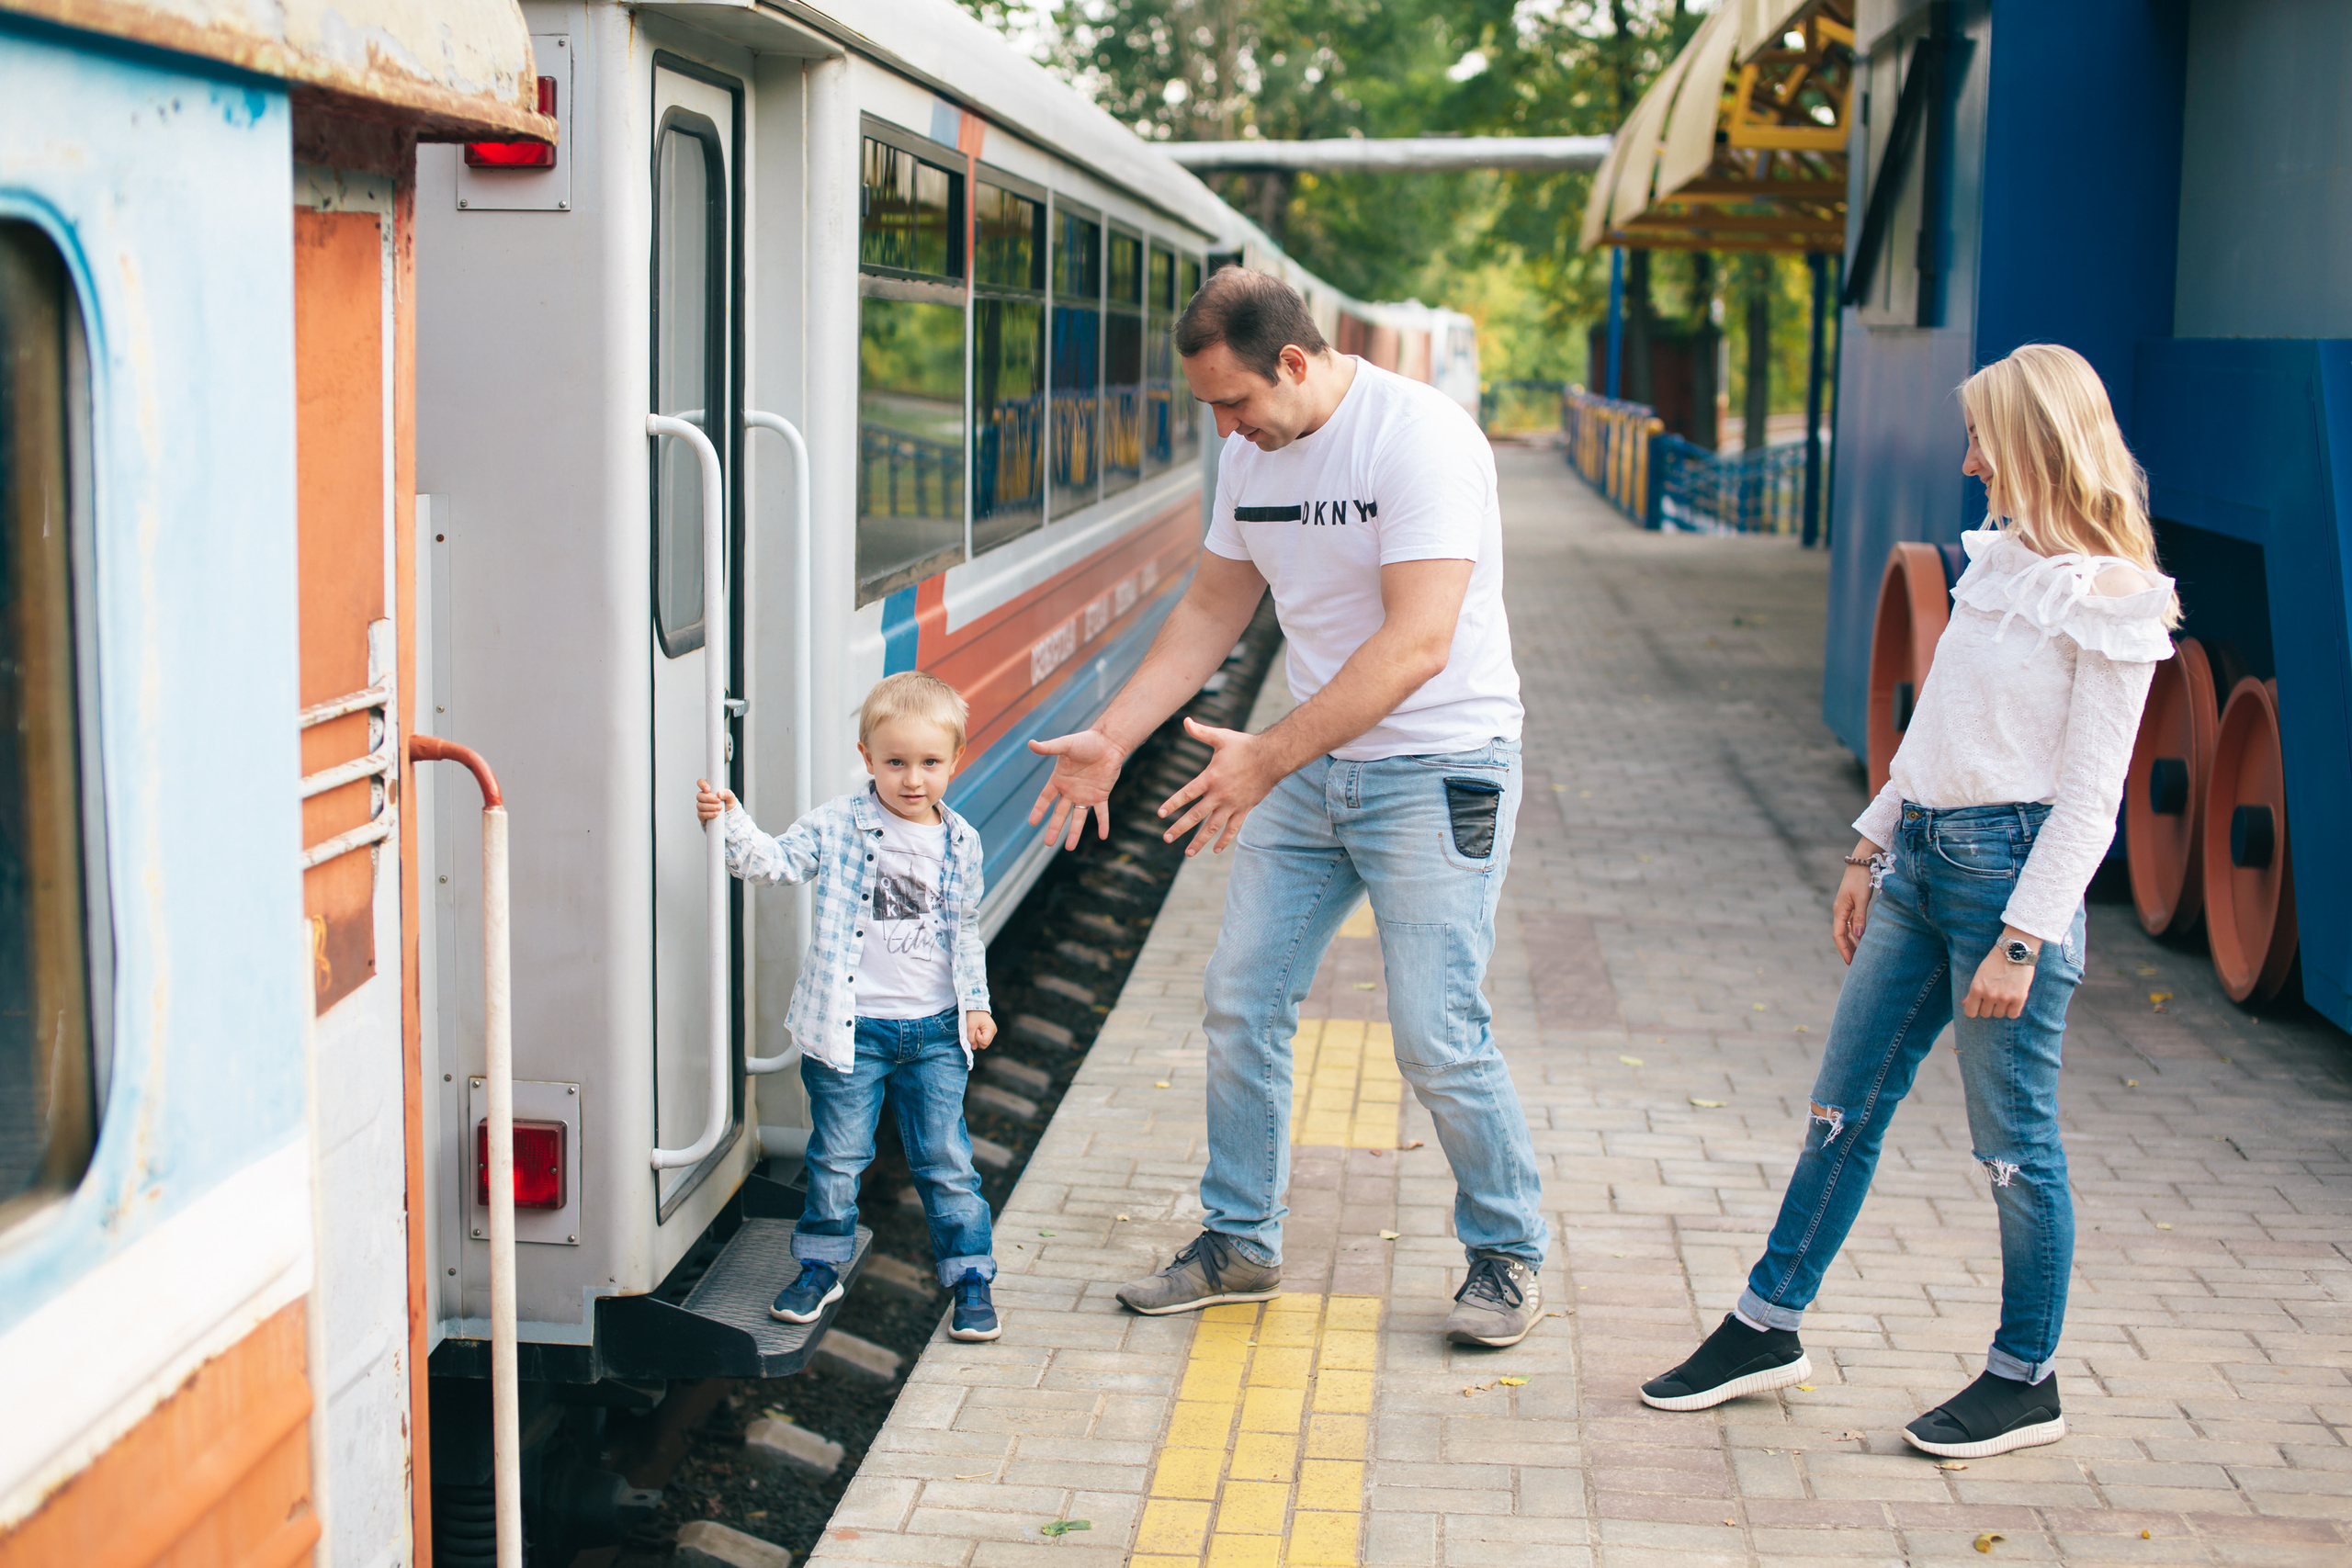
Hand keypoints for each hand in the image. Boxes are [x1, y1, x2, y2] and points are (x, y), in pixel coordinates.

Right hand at [696, 779, 737, 823]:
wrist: (729, 814)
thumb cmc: (728, 803)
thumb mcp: (731, 797)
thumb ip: (727, 793)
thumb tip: (720, 794)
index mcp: (709, 788)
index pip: (701, 782)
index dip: (702, 785)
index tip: (708, 790)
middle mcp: (703, 796)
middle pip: (699, 795)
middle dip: (709, 798)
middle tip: (718, 801)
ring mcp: (701, 806)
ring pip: (700, 805)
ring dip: (710, 807)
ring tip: (719, 808)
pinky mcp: (701, 815)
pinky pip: (701, 814)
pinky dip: (708, 814)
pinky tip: (715, 814)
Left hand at [966, 1011, 995, 1049]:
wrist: (975, 1006)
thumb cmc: (973, 1015)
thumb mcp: (970, 1026)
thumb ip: (971, 1038)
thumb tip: (974, 1048)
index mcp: (991, 1029)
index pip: (984, 1042)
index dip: (977, 1038)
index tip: (975, 1029)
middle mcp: (994, 1031)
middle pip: (984, 1044)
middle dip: (977, 1040)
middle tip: (975, 1030)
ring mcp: (992, 1031)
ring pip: (984, 1043)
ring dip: (978, 1038)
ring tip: (976, 1029)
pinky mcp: (989, 1031)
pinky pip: (984, 1039)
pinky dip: (979, 1037)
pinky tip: (977, 1029)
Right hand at [1027, 729, 1128, 849]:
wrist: (1109, 741)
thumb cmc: (1086, 741)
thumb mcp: (1066, 745)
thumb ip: (1049, 748)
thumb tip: (1030, 743)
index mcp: (1059, 780)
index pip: (1046, 798)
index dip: (1039, 810)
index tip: (1032, 822)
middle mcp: (1070, 790)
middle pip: (1060, 813)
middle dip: (1054, 828)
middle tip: (1047, 844)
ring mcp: (1085, 794)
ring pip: (1078, 817)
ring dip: (1074, 833)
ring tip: (1069, 848)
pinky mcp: (1101, 795)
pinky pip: (1101, 813)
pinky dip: (1103, 824)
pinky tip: (1103, 836)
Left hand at [1156, 717, 1275, 856]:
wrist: (1273, 757)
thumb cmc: (1245, 746)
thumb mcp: (1221, 737)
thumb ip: (1201, 732)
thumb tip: (1185, 720)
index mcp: (1211, 778)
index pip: (1187, 794)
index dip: (1173, 804)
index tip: (1160, 814)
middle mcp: (1220, 794)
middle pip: (1196, 815)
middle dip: (1180, 828)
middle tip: (1166, 838)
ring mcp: (1232, 804)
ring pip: (1213, 827)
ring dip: (1199, 841)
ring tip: (1187, 853)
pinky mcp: (1244, 809)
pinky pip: (1233, 828)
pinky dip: (1224, 840)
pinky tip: (1216, 850)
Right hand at [1832, 861, 1873, 964]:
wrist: (1862, 862)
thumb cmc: (1861, 879)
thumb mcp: (1862, 899)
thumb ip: (1860, 917)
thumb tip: (1858, 935)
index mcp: (1839, 910)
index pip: (1838, 935)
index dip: (1844, 949)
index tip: (1850, 963)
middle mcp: (1840, 911)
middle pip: (1841, 935)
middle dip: (1847, 949)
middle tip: (1855, 964)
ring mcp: (1845, 908)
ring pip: (1846, 930)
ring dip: (1852, 942)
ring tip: (1860, 955)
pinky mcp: (1852, 905)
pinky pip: (1851, 923)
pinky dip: (1856, 933)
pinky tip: (1863, 939)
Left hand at [1963, 941, 2036, 1018]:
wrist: (2015, 952)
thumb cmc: (1995, 962)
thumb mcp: (1979, 974)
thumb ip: (1972, 991)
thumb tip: (1964, 1004)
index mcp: (1976, 988)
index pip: (1970, 1012)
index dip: (1974, 1010)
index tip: (1979, 1006)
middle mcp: (1989, 994)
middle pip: (1985, 1014)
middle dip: (1988, 1007)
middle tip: (1994, 995)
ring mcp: (2005, 997)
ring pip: (1999, 1015)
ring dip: (2001, 1008)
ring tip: (2004, 994)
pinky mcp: (2019, 998)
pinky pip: (2013, 1015)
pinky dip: (2012, 1010)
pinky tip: (2012, 1000)